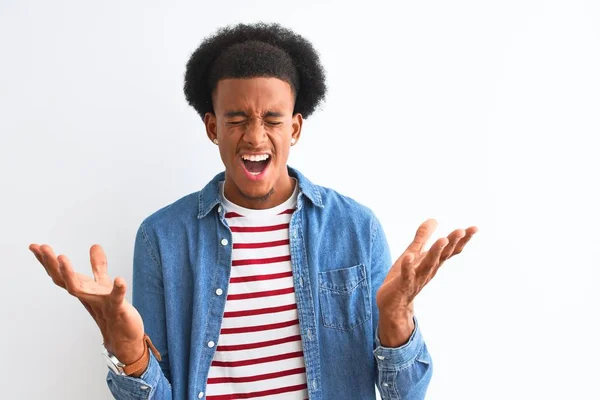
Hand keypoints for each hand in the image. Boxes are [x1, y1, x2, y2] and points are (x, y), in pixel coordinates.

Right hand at [29, 243, 144, 363]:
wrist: (123, 338)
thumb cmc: (111, 311)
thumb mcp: (103, 284)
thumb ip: (98, 266)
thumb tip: (94, 245)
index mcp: (83, 289)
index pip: (61, 274)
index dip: (48, 261)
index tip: (34, 246)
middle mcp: (87, 296)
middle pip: (64, 280)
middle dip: (52, 264)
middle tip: (42, 247)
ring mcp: (100, 303)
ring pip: (79, 290)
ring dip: (69, 274)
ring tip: (62, 257)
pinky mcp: (117, 309)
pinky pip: (116, 299)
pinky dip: (118, 289)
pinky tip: (120, 280)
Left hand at [376, 219, 477, 345]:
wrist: (392, 304)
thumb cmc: (405, 277)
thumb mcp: (414, 253)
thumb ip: (423, 237)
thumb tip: (434, 219)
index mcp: (432, 262)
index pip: (450, 250)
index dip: (462, 240)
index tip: (474, 228)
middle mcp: (428, 270)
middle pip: (443, 255)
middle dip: (452, 243)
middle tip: (461, 231)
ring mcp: (417, 277)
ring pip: (428, 264)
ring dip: (435, 252)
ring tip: (442, 239)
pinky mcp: (403, 284)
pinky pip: (406, 275)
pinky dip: (408, 266)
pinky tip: (409, 257)